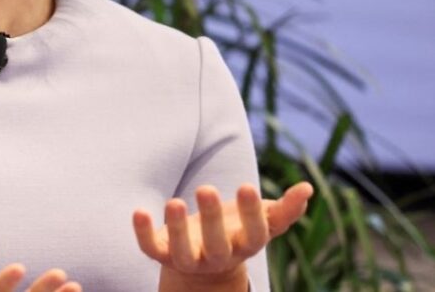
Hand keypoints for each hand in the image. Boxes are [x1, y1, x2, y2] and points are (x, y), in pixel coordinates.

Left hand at [132, 182, 313, 284]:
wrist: (204, 261)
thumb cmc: (237, 231)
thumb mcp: (261, 221)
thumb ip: (285, 209)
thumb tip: (307, 188)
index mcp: (245, 245)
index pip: (254, 234)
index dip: (251, 214)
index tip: (247, 185)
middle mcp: (218, 256)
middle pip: (218, 245)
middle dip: (212, 219)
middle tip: (207, 188)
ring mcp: (189, 259)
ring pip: (183, 252)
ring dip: (178, 229)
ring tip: (174, 202)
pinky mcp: (163, 255)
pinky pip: (150, 248)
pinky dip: (143, 232)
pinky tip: (139, 211)